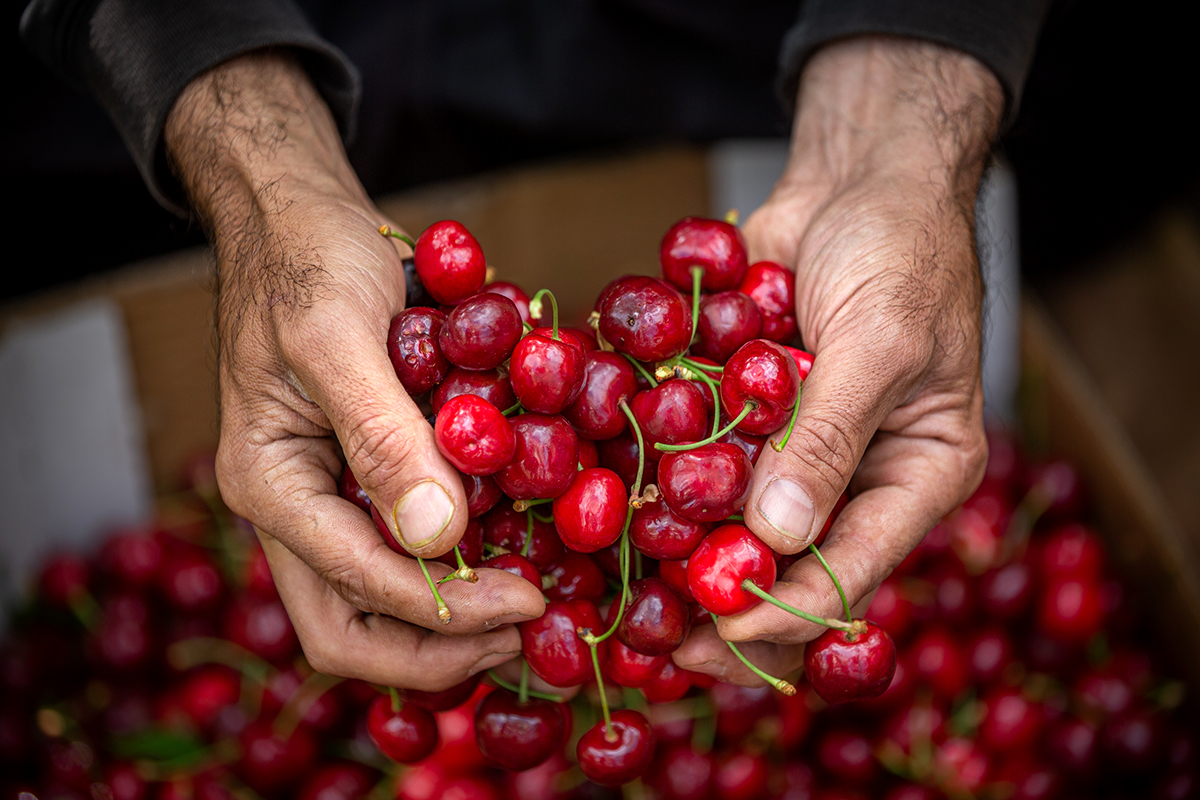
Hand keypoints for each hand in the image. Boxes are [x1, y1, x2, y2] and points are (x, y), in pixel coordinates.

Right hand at [165, 52, 543, 689]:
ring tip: (530, 606)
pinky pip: (406, 545)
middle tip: (528, 632)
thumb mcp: (339, 335)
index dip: (449, 610)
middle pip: (353, 627)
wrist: (298, 215)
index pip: (358, 587)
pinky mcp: (365, 474)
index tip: (530, 602)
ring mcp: (329, 495)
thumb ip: (383, 436)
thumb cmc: (308, 260)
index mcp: (270, 485)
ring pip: (379, 600)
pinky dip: (458, 566)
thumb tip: (439, 537)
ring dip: (452, 619)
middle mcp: (295, 507)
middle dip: (440, 648)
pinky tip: (517, 552)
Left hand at [675, 37, 1002, 683]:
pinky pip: (698, 454)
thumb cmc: (900, 249)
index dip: (780, 613)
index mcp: (916, 476)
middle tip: (652, 635)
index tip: (712, 636)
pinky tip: (606, 498)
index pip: (850, 571)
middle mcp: (853, 476)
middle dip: (719, 600)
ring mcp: (792, 446)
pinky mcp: (743, 410)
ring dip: (678, 549)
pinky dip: (658, 474)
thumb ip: (829, 438)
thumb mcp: (879, 342)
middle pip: (783, 565)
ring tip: (617, 588)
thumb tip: (777, 537)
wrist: (858, 178)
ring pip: (730, 521)